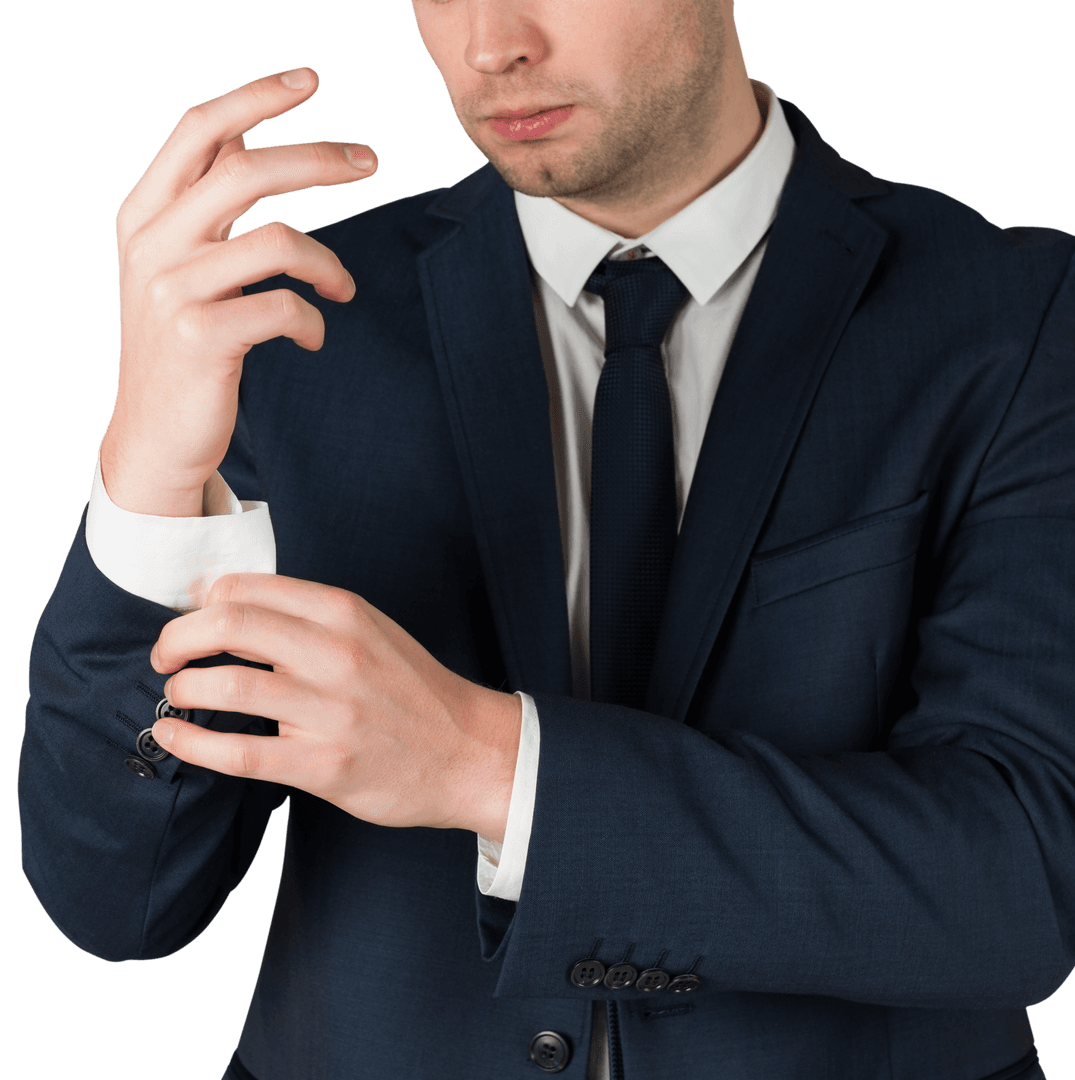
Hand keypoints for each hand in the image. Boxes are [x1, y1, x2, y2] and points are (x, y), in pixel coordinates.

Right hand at [100, 68, 376, 516]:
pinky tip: (314, 338)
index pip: (199, 131)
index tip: (310, 80)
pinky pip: (285, 307)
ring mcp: (174, 291)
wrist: (153, 434)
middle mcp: (153, 243)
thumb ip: (202, 202)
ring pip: (278, 240)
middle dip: (319, 158)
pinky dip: (314, 320)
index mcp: (145, 214)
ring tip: (344, 288)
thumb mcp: (176, 264)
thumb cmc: (179, 345)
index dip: (256, 96)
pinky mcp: (202, 338)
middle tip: (370, 160)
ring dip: (329, 263)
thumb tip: (243, 133)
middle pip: (247, 170)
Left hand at [149, 574, 521, 840]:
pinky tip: (174, 736)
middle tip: (165, 656)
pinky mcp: (324, 764)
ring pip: (227, 688)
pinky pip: (239, 753)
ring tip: (176, 695)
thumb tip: (227, 606)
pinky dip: (192, 744)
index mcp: (344, 612)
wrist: (467, 750)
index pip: (246, 587)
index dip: (201, 603)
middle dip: (176, 640)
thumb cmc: (412, 690)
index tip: (191, 622)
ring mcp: (331, 711)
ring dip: (183, 689)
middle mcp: (336, 653)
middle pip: (227, 625)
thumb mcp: (370, 630)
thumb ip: (308, 616)